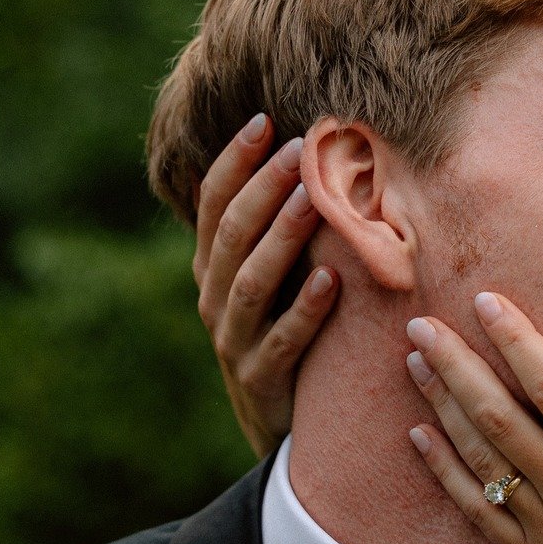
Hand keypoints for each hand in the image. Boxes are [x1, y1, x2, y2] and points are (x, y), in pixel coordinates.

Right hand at [193, 113, 338, 455]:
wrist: (282, 423)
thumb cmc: (288, 330)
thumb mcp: (275, 278)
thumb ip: (281, 227)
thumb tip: (317, 150)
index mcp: (213, 268)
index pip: (212, 204)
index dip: (234, 163)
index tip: (263, 121)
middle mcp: (215, 300)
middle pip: (231, 235)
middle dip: (263, 188)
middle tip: (299, 150)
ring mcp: (235, 342)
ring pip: (251, 283)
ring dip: (282, 238)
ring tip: (310, 201)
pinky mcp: (263, 381)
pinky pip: (283, 341)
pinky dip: (305, 310)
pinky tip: (330, 280)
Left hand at [402, 292, 542, 543]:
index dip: (517, 342)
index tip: (486, 303)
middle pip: (499, 416)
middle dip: (457, 365)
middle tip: (422, 325)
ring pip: (480, 456)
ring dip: (443, 406)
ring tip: (415, 362)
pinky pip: (476, 510)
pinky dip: (444, 471)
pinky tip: (420, 436)